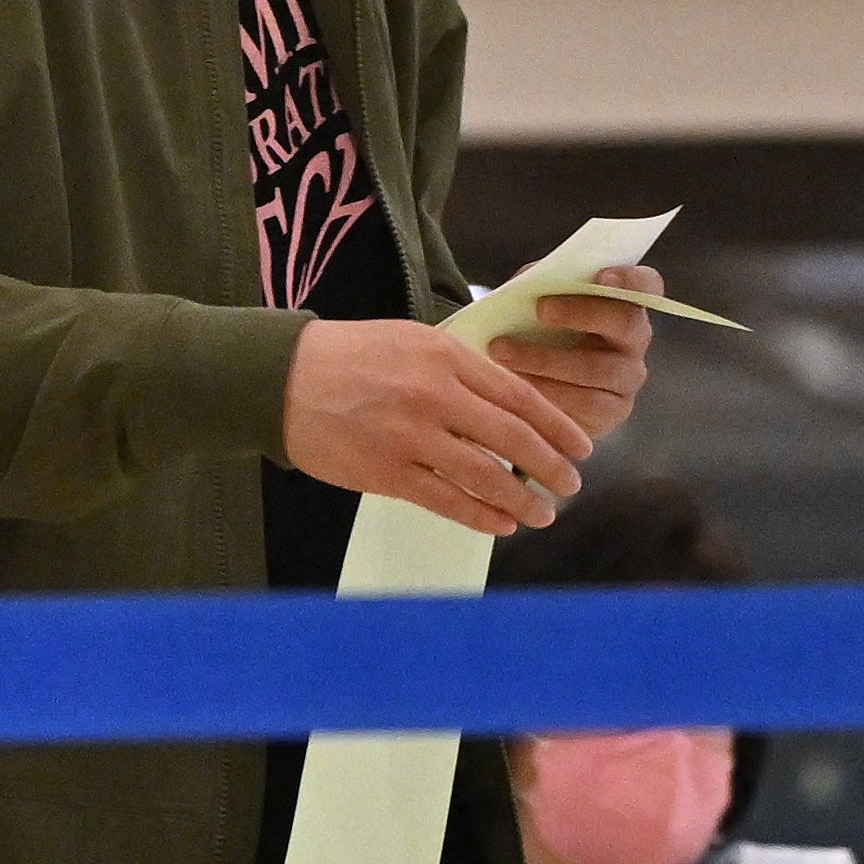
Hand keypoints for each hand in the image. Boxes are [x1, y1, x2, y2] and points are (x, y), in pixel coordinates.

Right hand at [283, 317, 599, 539]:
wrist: (282, 380)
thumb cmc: (348, 356)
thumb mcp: (412, 341)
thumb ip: (459, 368)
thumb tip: (506, 403)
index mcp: (446, 357)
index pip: (518, 396)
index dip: (557, 425)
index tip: (581, 446)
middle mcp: (435, 396)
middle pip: (512, 437)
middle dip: (550, 466)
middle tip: (571, 485)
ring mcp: (411, 437)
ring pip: (484, 475)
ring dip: (521, 499)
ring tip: (542, 513)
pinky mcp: (387, 473)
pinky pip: (446, 500)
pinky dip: (480, 515)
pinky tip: (501, 523)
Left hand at [495, 276, 657, 450]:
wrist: (536, 381)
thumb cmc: (539, 330)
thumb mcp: (539, 299)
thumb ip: (539, 285)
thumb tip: (524, 286)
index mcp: (627, 303)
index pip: (647, 284)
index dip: (630, 279)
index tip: (600, 275)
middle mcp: (635, 340)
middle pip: (625, 322)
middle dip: (581, 313)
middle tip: (539, 309)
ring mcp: (628, 378)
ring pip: (598, 369)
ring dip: (547, 359)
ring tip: (503, 352)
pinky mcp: (612, 411)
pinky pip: (585, 404)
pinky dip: (547, 393)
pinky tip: (516, 383)